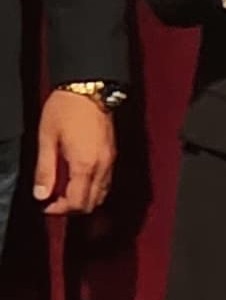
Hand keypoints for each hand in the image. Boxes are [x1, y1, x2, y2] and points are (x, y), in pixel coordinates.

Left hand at [34, 89, 115, 215]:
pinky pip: (105, 183)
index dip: (59, 210)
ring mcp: (110, 162)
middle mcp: (102, 167)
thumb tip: (40, 194)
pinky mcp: (112, 156)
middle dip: (72, 208)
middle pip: (92, 204)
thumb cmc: (65, 110)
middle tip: (52, 201)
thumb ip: (44, 169)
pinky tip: (76, 180)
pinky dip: (91, 189)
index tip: (45, 205)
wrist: (90, 89)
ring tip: (63, 192)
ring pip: (101, 195)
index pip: (77, 203)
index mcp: (84, 165)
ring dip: (83, 199)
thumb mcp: (46, 138)